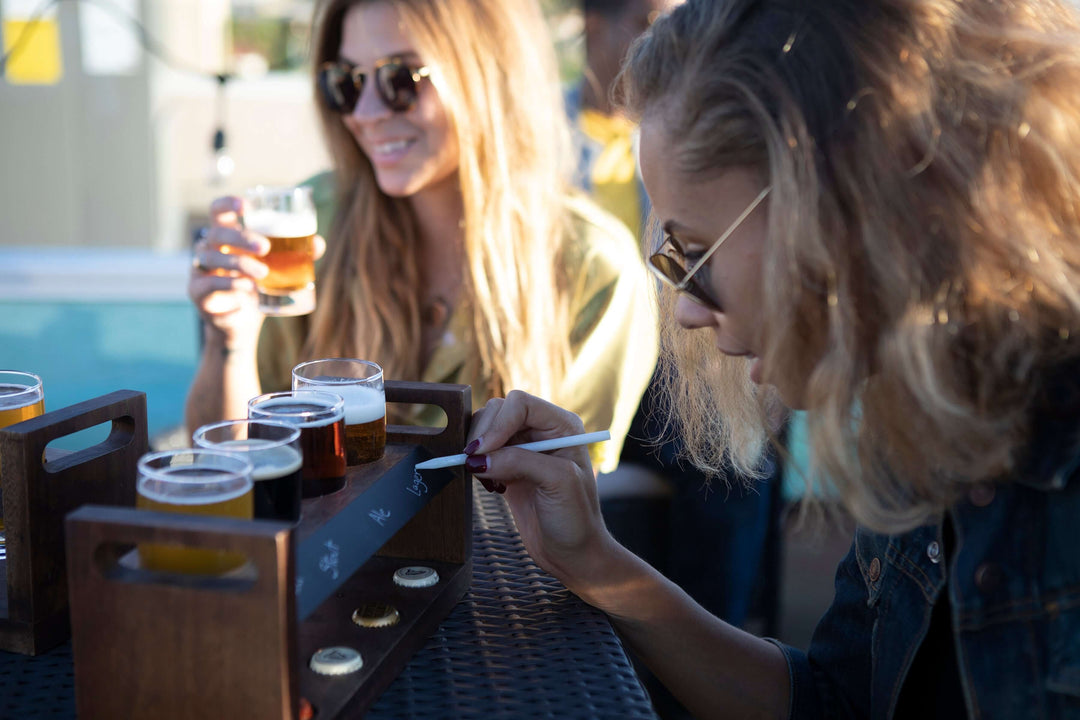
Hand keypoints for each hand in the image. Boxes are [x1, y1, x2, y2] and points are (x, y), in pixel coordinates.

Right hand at [189, 196, 325, 347]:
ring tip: (263, 274)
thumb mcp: (276, 269)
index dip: (227, 204)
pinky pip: (208, 286)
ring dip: (239, 264)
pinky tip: (245, 294)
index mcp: (226, 236)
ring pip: (211, 258)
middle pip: (216, 233)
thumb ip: (295, 254)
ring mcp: (200, 270)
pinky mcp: (198, 293)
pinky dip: (228, 288)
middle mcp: (209, 249)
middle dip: (240, 237)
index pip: (218, 211)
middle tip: (265, 247)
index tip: (247, 206)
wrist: (242, 323)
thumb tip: (318, 243)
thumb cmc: (258, 287)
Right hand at [466, 390, 615, 589]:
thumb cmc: (576, 519)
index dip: (499, 423)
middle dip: (483, 435)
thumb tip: (478, 458)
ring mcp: (524, 448)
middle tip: (474, 464)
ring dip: (478, 451)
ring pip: (486, 430)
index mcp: (562, 426)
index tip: (484, 451)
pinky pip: (482, 453)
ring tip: (487, 479)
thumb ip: (521, 462)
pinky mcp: (508, 467)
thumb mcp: (558, 484)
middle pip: (499, 411)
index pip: (520, 404)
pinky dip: (477, 466)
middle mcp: (542, 431)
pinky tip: (491, 487)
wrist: (572, 554)